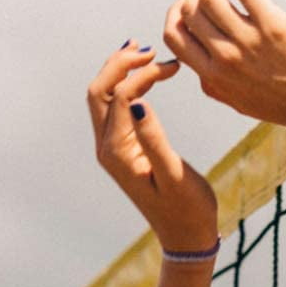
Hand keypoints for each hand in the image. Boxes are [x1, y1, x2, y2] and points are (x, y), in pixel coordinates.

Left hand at [87, 44, 217, 253]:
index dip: (140, 75)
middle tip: (151, 50)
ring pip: (103, 97)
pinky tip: (145, 75)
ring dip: (121, 71)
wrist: (186, 236)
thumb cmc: (186, 209)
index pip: (118, 97)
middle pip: (98, 92)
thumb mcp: (174, 175)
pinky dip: (127, 84)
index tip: (173, 65)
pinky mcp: (124, 147)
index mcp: (117, 152)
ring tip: (146, 52)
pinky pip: (115, 107)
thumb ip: (154, 139)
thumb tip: (137, 101)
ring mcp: (113, 147)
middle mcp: (107, 147)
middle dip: (120, 65)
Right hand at [163, 0, 285, 141]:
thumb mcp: (241, 102)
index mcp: (213, 77)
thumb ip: (217, 88)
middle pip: (188, 13)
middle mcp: (224, 59)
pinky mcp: (272, 25)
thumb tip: (203, 74)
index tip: (189, 4)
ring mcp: (247, 41)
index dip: (178, 14)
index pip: (174, 36)